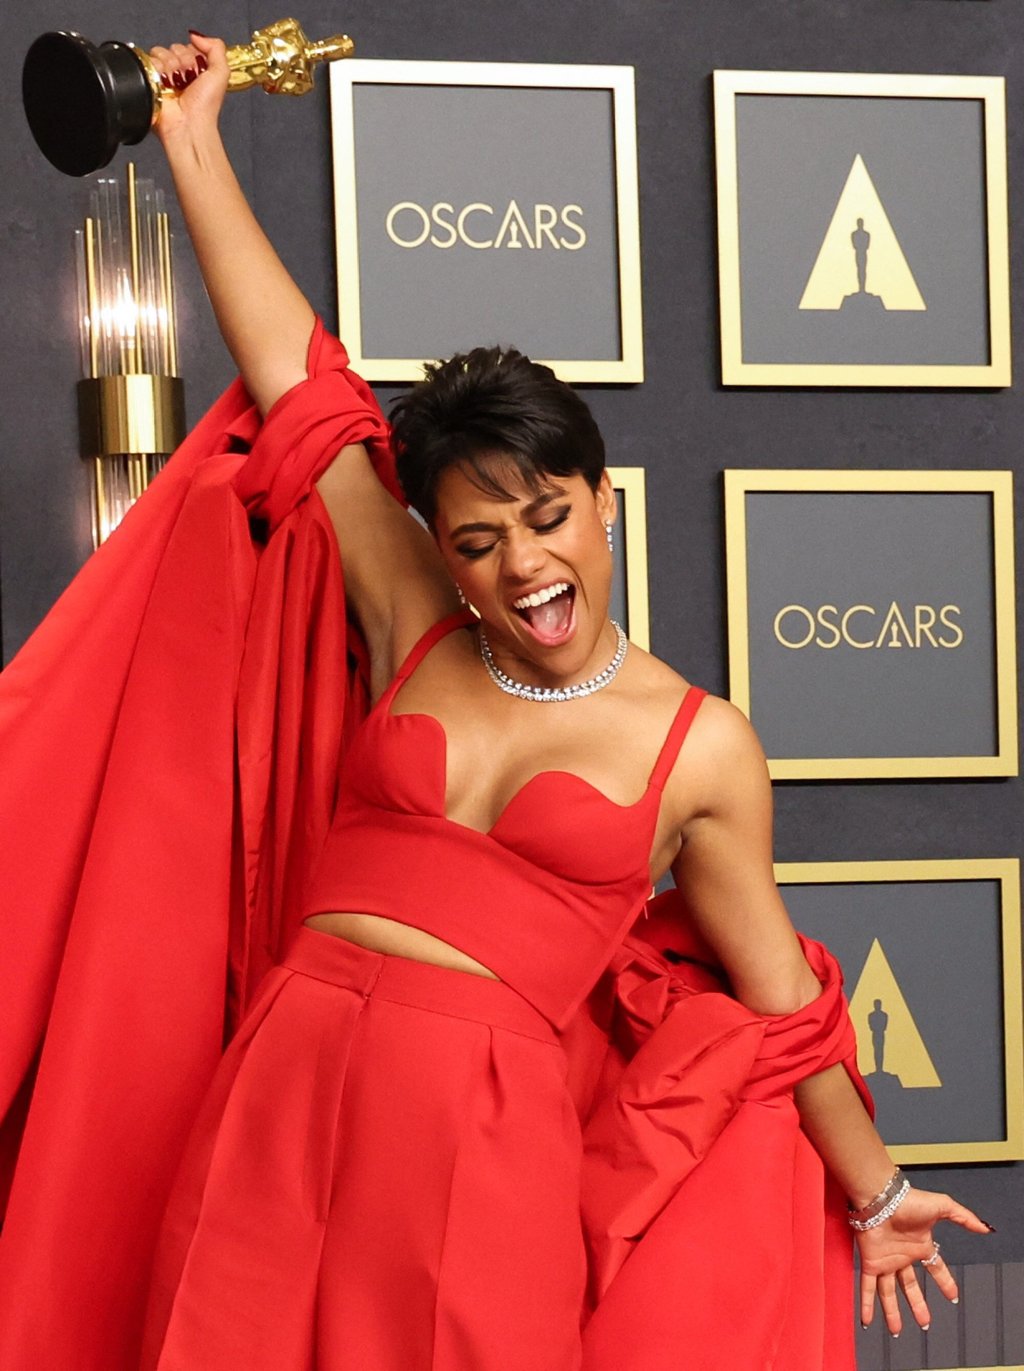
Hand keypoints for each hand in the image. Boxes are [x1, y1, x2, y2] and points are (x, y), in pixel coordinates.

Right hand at [149, 32, 228, 146]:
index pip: (188, 46)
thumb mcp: (221, 73)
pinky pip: (149, 60)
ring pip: (160, 52)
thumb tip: (196, 35)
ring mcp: (163, 76)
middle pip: (174, 47)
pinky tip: (166, 84)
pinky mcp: (148, 80)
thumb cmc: (205, 106)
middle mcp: (178, 73)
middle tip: (188, 80)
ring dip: (171, 66)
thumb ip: (216, 48)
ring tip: (177, 84)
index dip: (193, 55)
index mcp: (195, 70)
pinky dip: (159, 69)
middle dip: (183, 60)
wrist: (189, 124)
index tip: (199, 71)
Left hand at [857, 1185, 991, 1335]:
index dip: (945, 1282)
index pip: (935, 1268)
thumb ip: (963, 1217)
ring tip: (897, 1332)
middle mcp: (902, 1257)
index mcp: (920, 1246)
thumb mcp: (943, 1207)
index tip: (953, 1296)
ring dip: (893, 1313)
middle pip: (910, 1287)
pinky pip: (868, 1287)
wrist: (881, 1197)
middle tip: (925, 1323)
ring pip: (889, 1293)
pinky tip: (867, 1321)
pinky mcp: (870, 1262)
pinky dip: (867, 1305)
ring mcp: (886, 1261)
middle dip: (918, 1305)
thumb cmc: (909, 1200)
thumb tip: (984, 1228)